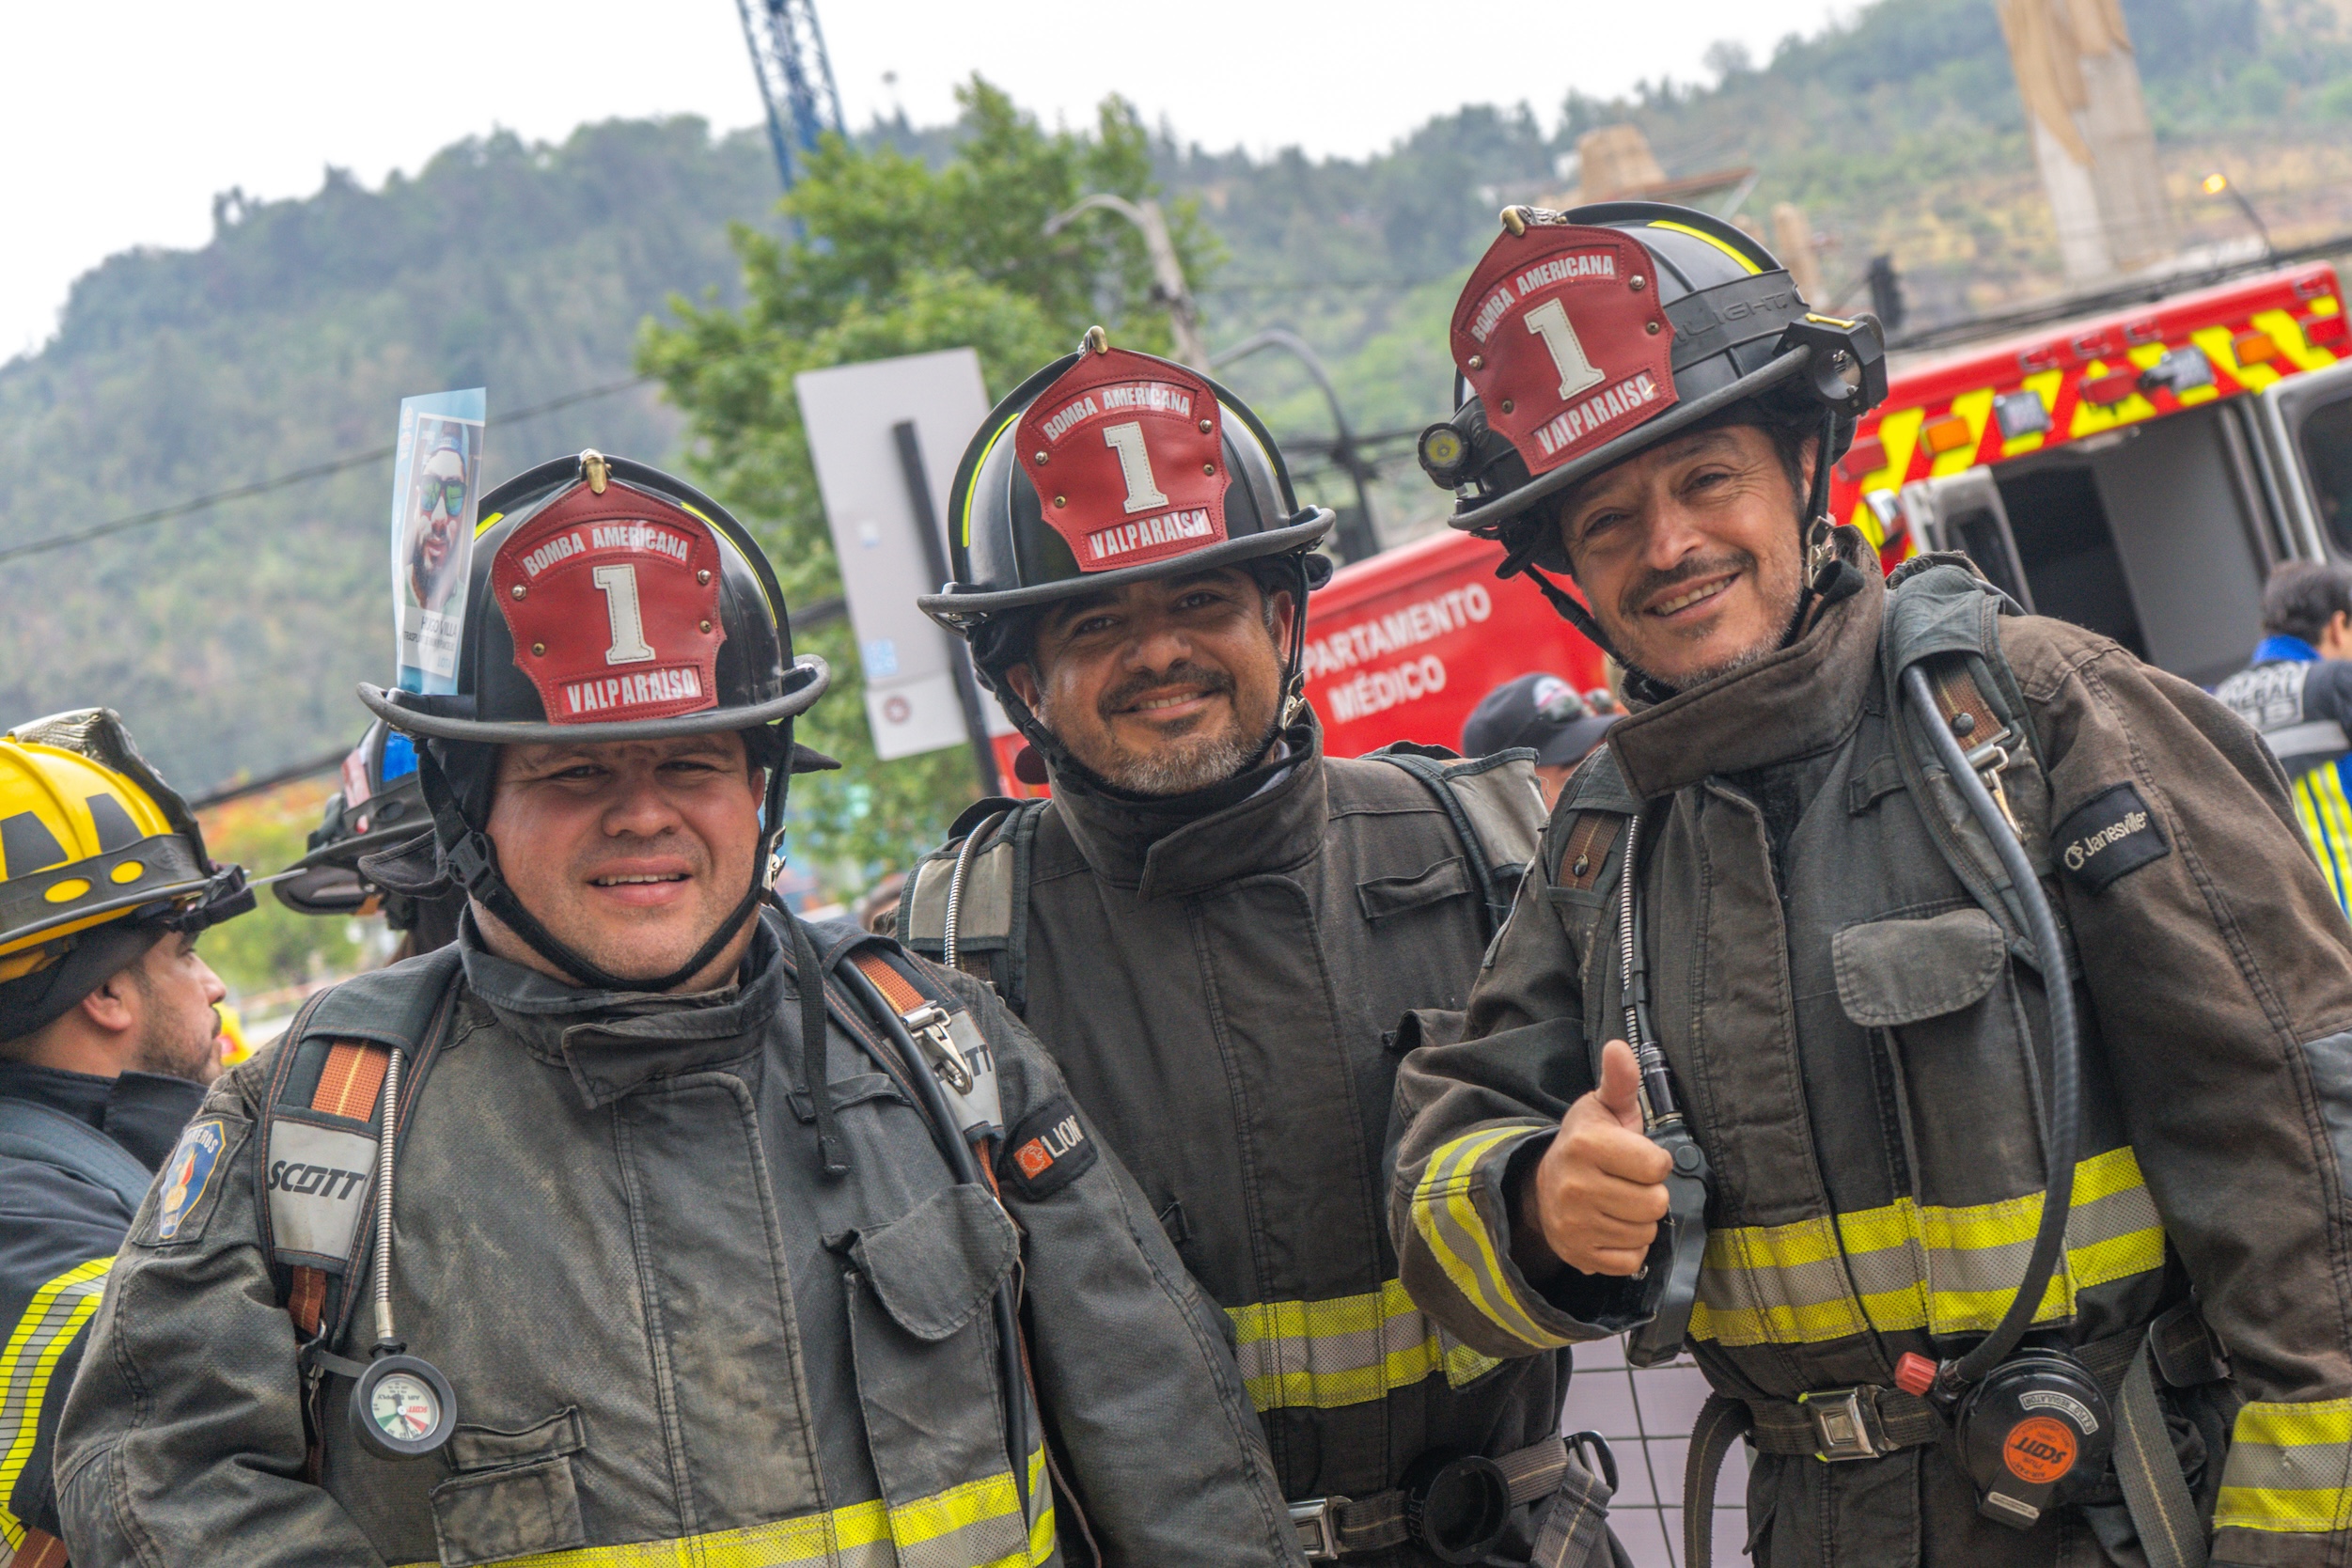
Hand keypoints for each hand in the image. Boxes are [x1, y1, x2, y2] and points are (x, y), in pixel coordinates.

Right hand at [1519, 1040, 1673, 1276]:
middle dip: (1650, 1194)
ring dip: (1640, 1221)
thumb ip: (1619, 1080)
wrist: (1541, 1185)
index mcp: (1586, 1145)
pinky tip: (1612, 1227)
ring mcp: (1575, 1224)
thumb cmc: (1585, 1143)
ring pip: (1646, 1233)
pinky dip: (1629, 1248)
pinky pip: (1631, 1260)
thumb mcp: (1601, 1107)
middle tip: (1628, 1183)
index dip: (1655, 1162)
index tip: (1636, 1157)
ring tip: (1618, 1204)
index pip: (1657, 1166)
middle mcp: (1576, 1186)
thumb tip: (1618, 1046)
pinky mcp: (1579, 1255)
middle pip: (1655, 1204)